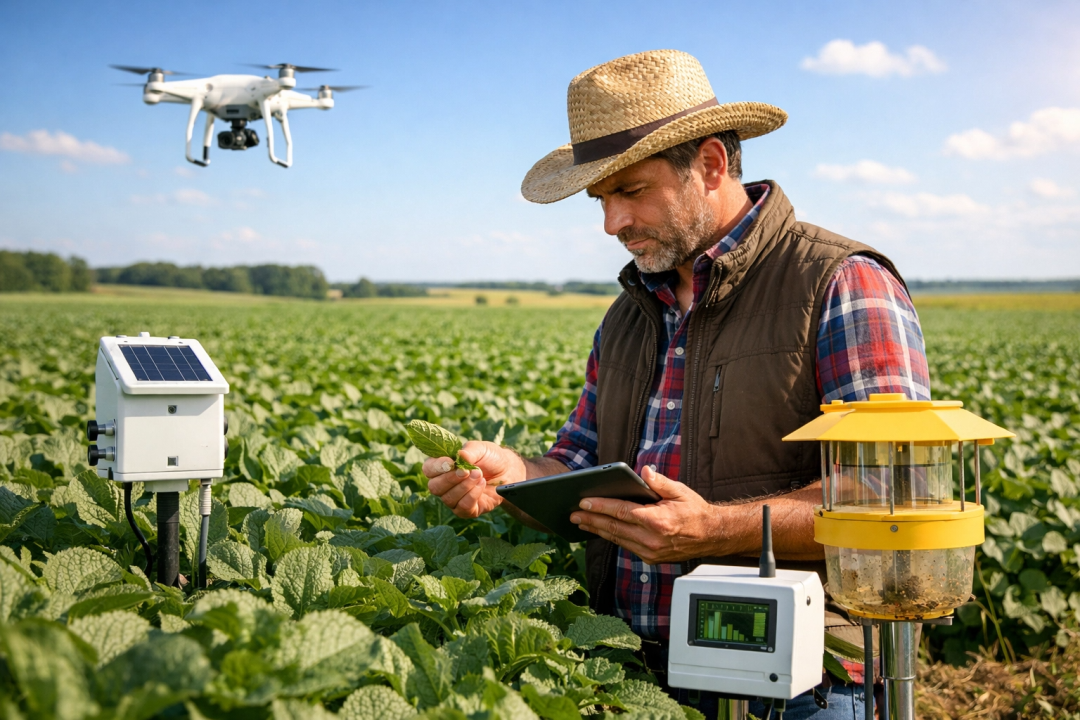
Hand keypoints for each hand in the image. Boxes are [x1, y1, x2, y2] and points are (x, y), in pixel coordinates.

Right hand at [422, 441, 525, 518]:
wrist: (508, 471)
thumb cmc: (490, 458)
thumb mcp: (481, 448)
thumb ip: (469, 451)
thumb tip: (459, 457)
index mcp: (442, 466)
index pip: (428, 469)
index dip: (437, 467)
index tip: (451, 462)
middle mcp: (444, 484)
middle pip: (434, 487)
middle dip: (451, 479)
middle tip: (468, 471)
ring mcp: (453, 499)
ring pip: (448, 498)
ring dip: (466, 486)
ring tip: (480, 475)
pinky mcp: (466, 510)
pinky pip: (463, 507)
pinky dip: (473, 495)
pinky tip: (482, 485)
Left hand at [569, 466, 722, 563]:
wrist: (712, 536)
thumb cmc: (695, 511)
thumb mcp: (680, 491)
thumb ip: (659, 482)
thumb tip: (644, 472)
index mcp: (657, 521)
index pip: (621, 512)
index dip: (600, 506)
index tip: (583, 502)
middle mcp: (651, 539)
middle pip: (613, 528)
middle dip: (591, 520)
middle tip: (573, 514)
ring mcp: (650, 552)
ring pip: (617, 539)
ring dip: (597, 530)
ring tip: (581, 522)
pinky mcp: (650, 558)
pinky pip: (626, 546)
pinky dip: (612, 537)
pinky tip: (601, 530)